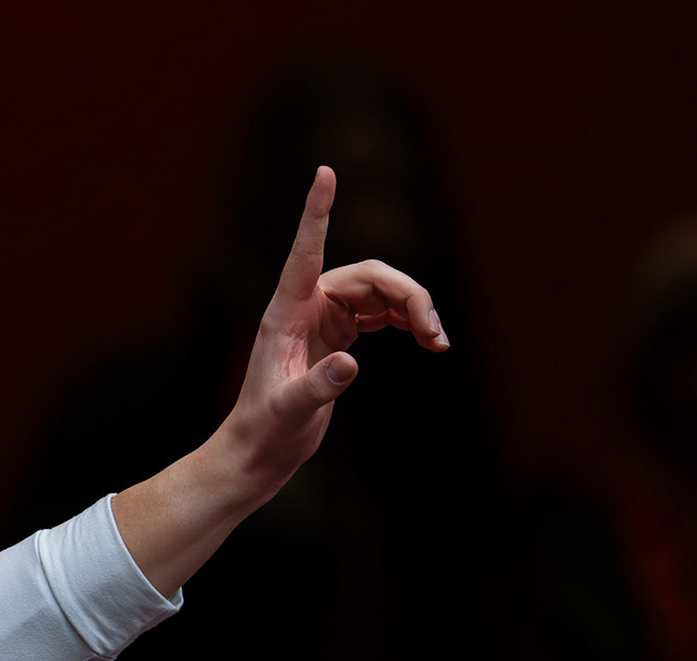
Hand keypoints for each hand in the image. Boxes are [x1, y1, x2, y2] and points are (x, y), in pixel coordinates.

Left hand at [112, 166, 445, 594]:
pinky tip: (428, 340)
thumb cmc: (264, 433)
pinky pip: (379, 312)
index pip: (305, 250)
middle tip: (436, 335)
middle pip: (368, 276)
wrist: (258, 454)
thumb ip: (317, 388)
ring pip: (379, 292)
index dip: (317, 211)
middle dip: (408, 296)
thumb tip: (349, 365)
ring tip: (438, 343)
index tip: (326, 171)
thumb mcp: (290, 413)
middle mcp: (304, 307)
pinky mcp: (336, 337)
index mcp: (285, 313)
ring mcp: (321, 319)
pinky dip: (406, 320)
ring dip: (414, 309)